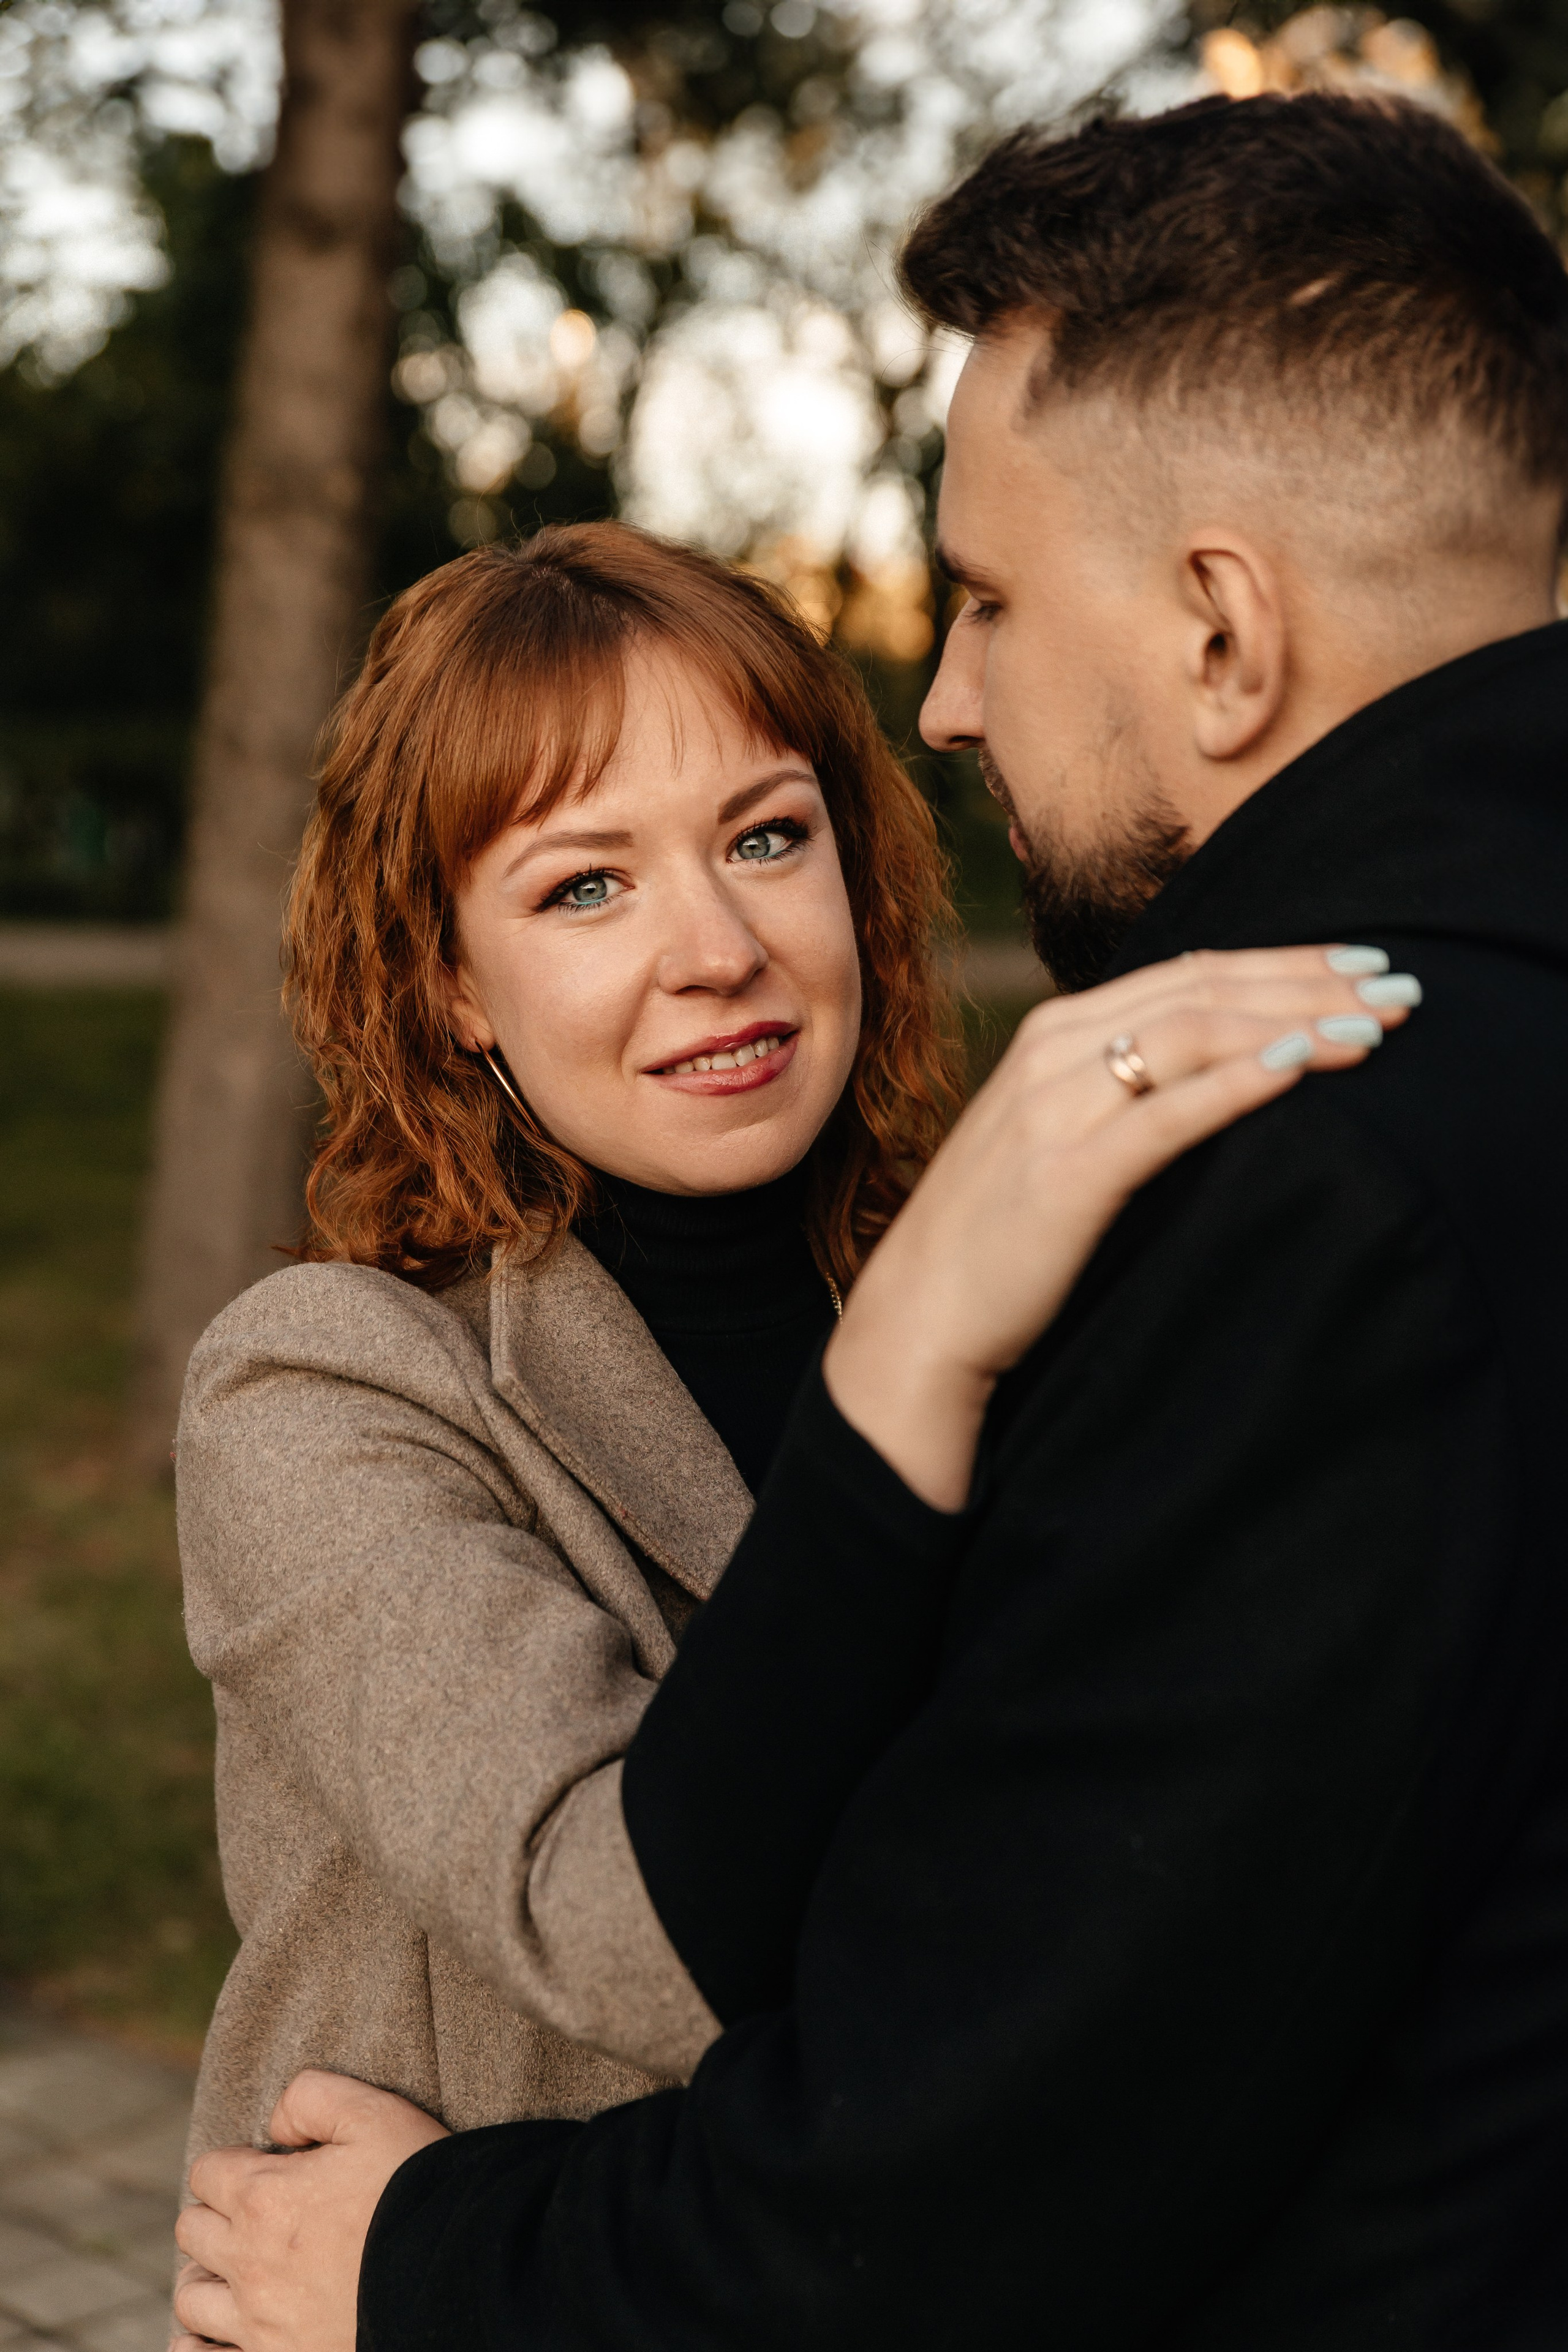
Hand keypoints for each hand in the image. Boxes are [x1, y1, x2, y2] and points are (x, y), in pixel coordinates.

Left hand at [171, 2070, 448, 2351]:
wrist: (456, 2276)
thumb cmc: (417, 2191)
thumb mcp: (375, 2113)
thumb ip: (312, 2097)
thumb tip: (275, 2127)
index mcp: (264, 2198)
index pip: (208, 2172)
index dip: (237, 2162)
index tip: (272, 2168)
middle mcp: (250, 2262)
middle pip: (193, 2230)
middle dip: (218, 2212)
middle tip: (260, 2213)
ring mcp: (258, 2323)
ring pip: (191, 2296)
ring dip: (209, 2276)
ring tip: (242, 2268)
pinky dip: (200, 2343)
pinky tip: (223, 2329)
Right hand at [825, 945, 1417, 1509]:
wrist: (922, 1316)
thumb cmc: (1004, 1236)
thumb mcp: (1063, 1136)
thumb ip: (1125, 1089)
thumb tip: (1224, 1063)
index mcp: (1056, 1033)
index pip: (1192, 972)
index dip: (1286, 961)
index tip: (1364, 965)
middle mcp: (1053, 1051)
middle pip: (1204, 989)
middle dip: (1310, 981)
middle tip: (1400, 984)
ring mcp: (1055, 1109)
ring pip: (1193, 1033)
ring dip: (1294, 1022)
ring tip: (1376, 1026)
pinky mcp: (1067, 1174)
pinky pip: (1166, 1113)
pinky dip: (1239, 1083)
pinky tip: (1302, 1068)